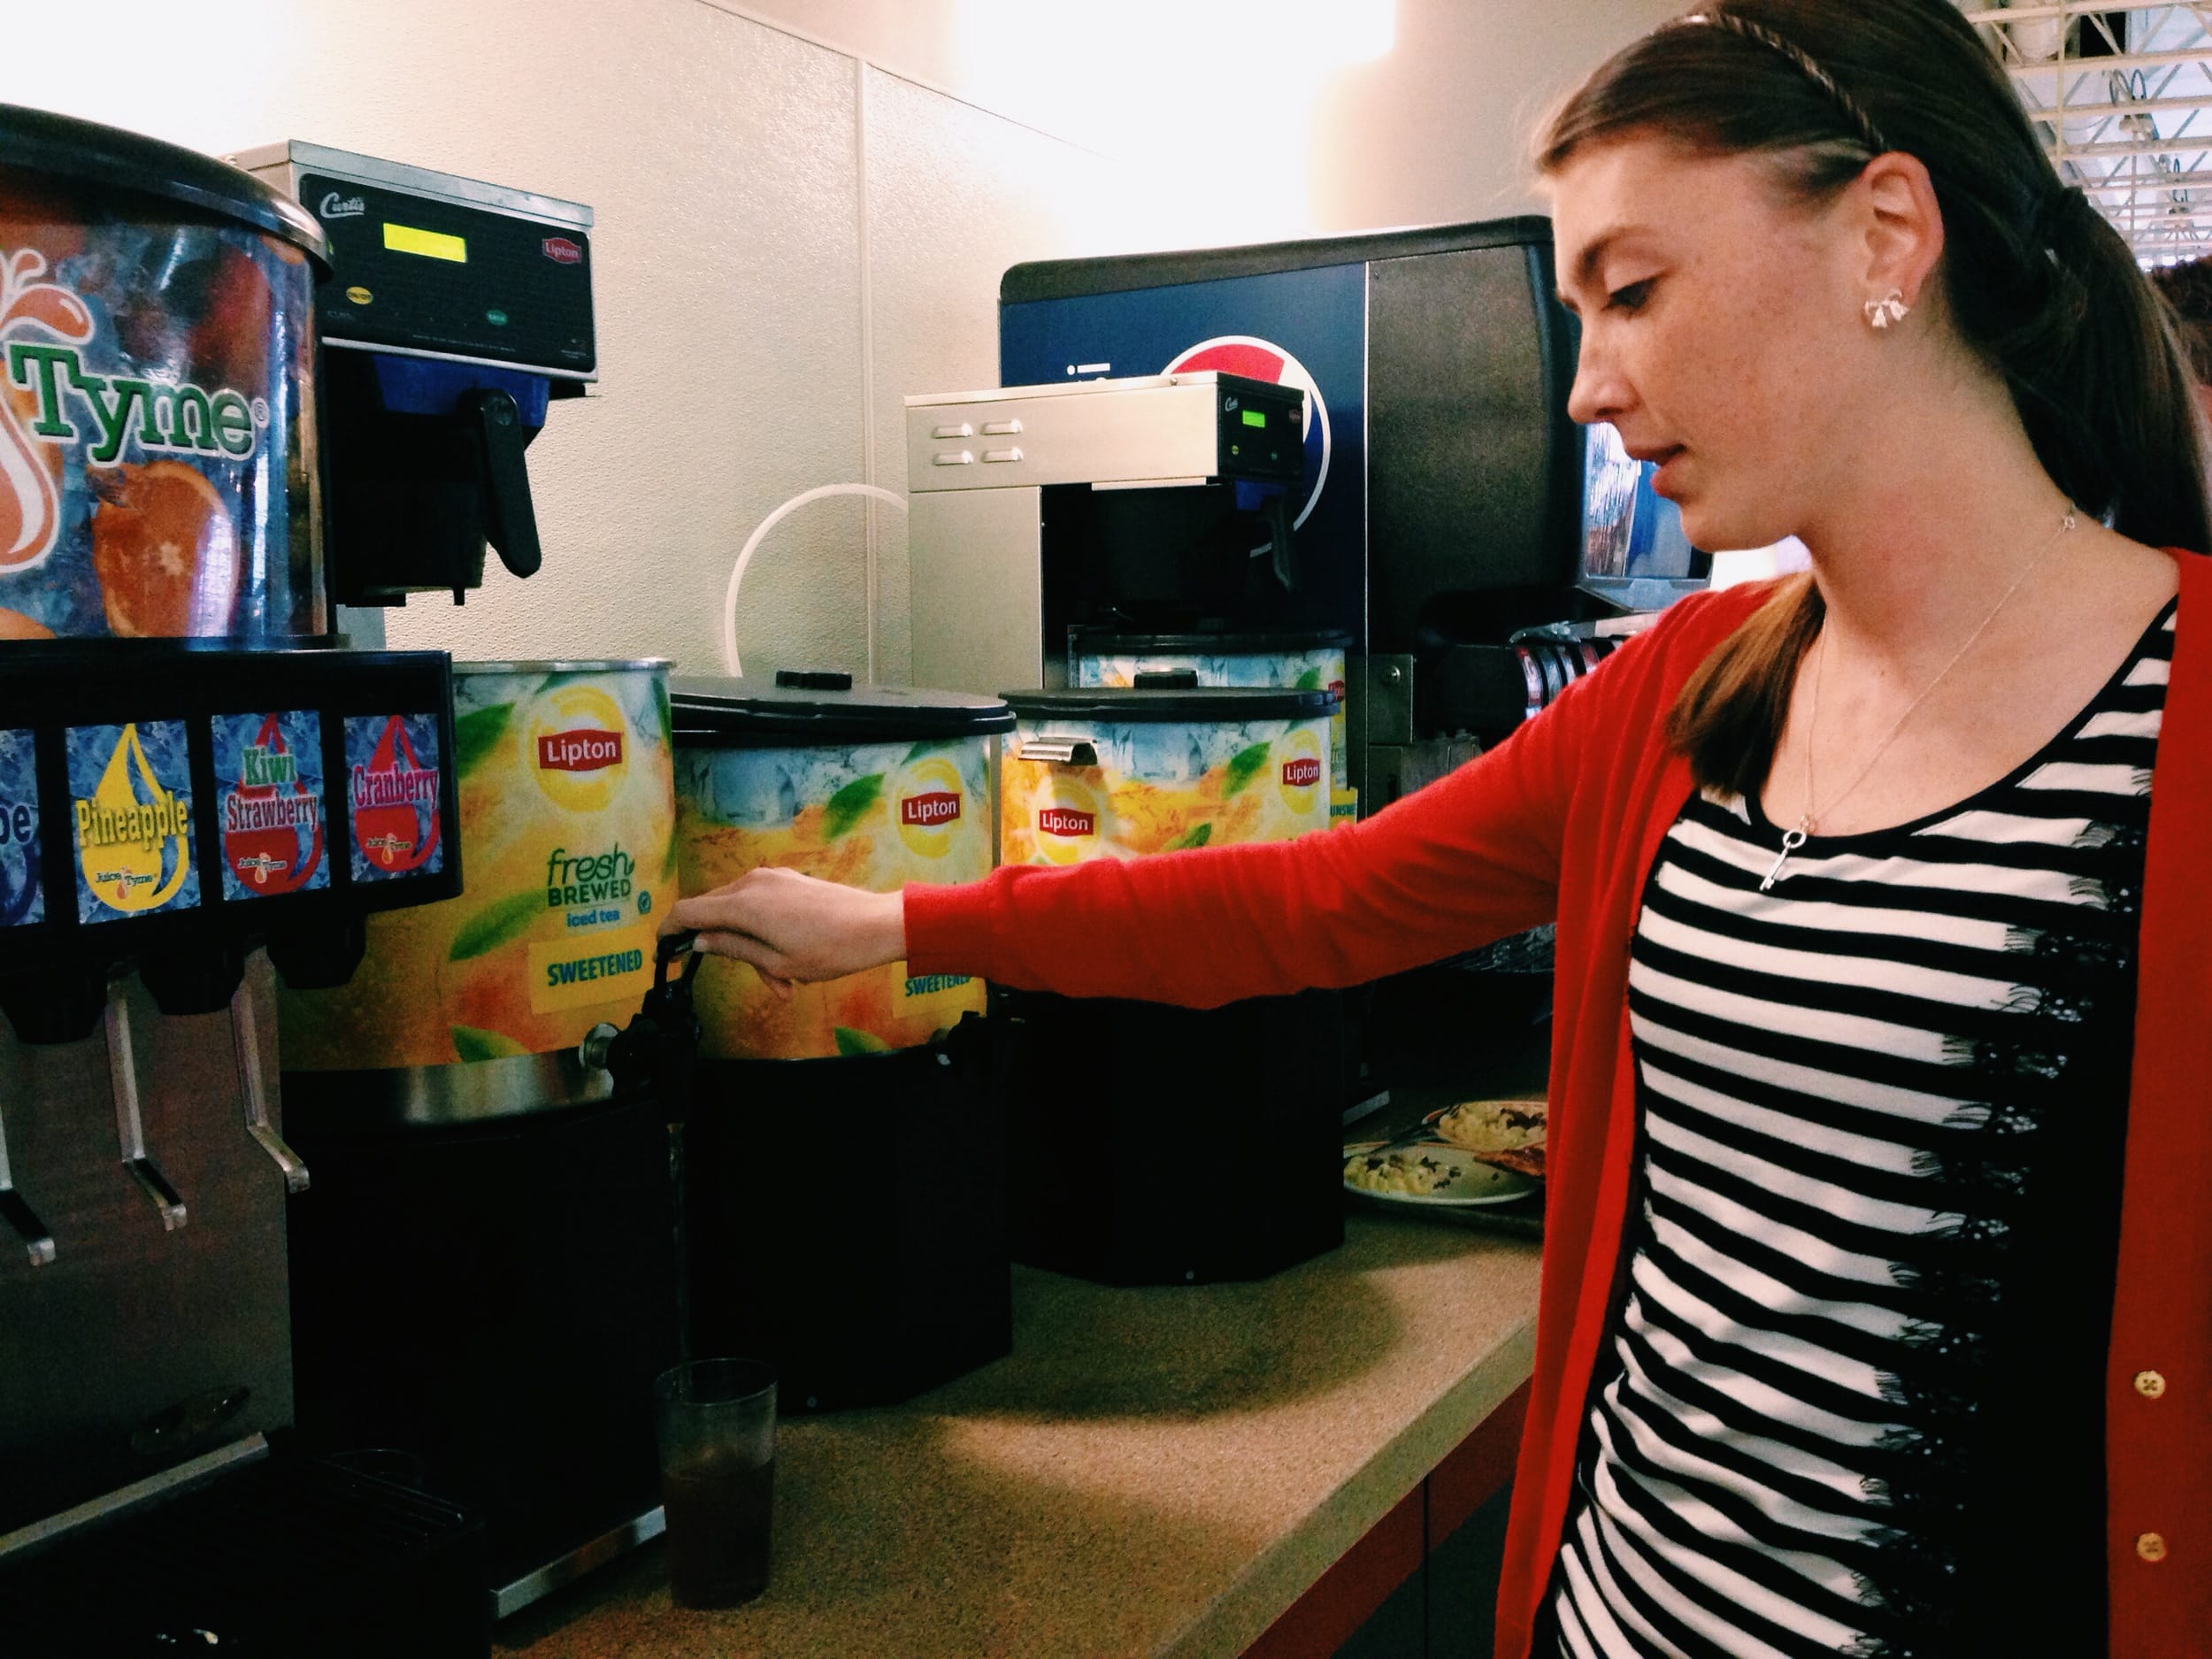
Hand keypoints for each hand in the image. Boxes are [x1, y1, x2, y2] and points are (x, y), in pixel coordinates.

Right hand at [665, 869, 905, 997]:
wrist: (876, 925)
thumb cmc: (830, 950)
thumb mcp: (776, 961)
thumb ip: (732, 948)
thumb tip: (699, 940)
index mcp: (743, 904)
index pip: (688, 911)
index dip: (670, 931)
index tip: (665, 950)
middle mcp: (752, 882)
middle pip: (713, 911)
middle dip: (723, 948)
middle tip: (750, 979)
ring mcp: (772, 878)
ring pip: (739, 912)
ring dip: (751, 947)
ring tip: (783, 982)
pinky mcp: (788, 880)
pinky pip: (760, 905)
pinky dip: (765, 933)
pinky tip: (791, 964)